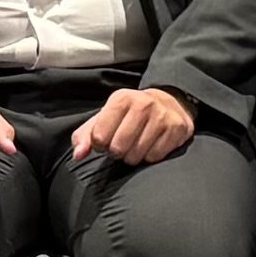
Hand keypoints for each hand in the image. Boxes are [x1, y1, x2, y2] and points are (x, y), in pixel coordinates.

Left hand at [71, 86, 198, 167]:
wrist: (168, 102)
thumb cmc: (130, 114)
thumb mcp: (106, 117)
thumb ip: (86, 135)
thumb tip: (78, 155)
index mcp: (121, 98)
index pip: (99, 136)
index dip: (99, 144)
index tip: (105, 140)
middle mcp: (143, 104)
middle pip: (118, 148)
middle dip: (116, 152)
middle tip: (121, 145)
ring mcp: (162, 116)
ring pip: (136, 155)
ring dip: (133, 156)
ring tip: (136, 144)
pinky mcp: (177, 128)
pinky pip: (155, 157)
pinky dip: (150, 157)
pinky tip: (151, 145)